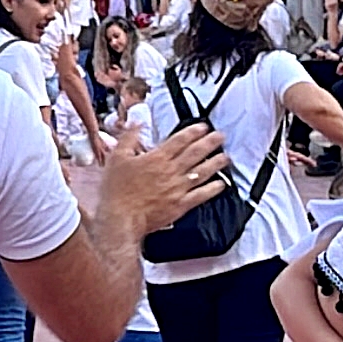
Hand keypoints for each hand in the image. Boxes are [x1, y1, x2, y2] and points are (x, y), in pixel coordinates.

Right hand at [98, 120, 230, 237]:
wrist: (121, 218)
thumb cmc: (117, 191)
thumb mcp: (117, 158)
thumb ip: (129, 138)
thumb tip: (136, 123)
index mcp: (157, 158)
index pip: (180, 140)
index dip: (193, 131)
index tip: (203, 127)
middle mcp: (172, 171)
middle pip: (196, 153)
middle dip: (210, 143)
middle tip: (220, 137)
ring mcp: (178, 188)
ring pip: (202, 172)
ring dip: (216, 163)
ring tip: (225, 157)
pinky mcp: (181, 205)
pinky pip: (201, 195)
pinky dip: (213, 189)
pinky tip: (221, 184)